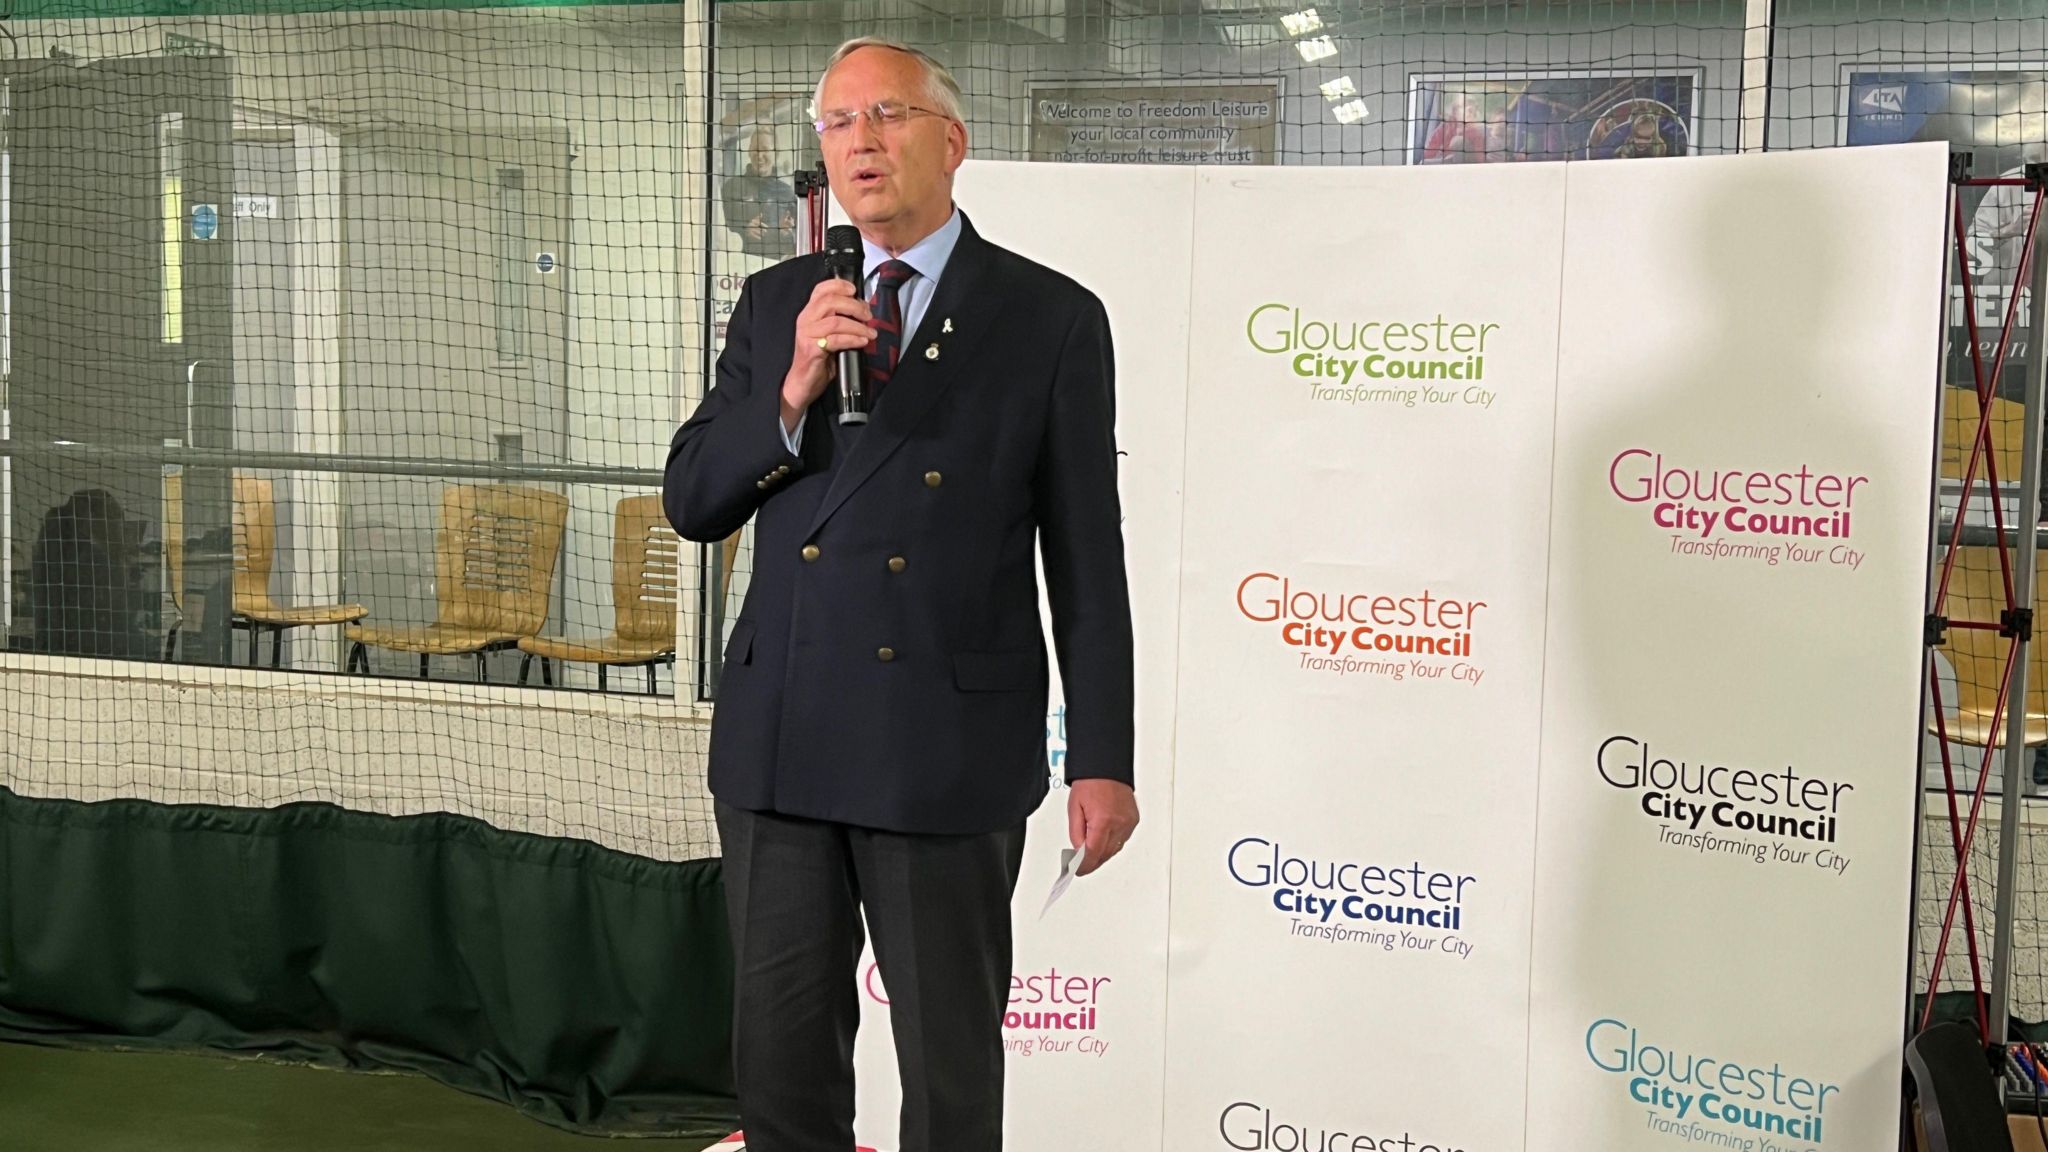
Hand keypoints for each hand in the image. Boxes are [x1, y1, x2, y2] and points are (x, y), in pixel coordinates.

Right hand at [783, 279, 874, 431]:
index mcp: (809, 313)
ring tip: (870, 332)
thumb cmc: (817, 359)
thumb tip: (862, 311)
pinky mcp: (811, 350)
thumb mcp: (827, 334)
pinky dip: (853, 339)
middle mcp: (805, 320)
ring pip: (836, 321)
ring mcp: (807, 335)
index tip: (855, 289)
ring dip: (858, 326)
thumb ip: (838, 320)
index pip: (820, 290)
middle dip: (854, 306)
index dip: (838, 285)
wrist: (802, 383)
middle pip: (830, 301)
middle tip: (868, 315)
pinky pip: (836, 339)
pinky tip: (862, 342)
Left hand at [1067, 779, 1137, 876]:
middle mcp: (1119, 824)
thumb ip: (1076, 834)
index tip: (1077, 870)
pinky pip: (1122, 840)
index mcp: (1103, 821)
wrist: (1107, 767)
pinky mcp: (1133, 821)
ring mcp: (1128, 823)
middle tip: (1079, 864)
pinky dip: (1112, 843)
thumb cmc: (1091, 782)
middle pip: (1105, 855)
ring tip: (1089, 852)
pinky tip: (1103, 840)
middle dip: (1091, 861)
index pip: (1093, 854)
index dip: (1084, 865)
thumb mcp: (1074, 808)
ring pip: (1114, 849)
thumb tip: (1078, 852)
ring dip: (1102, 853)